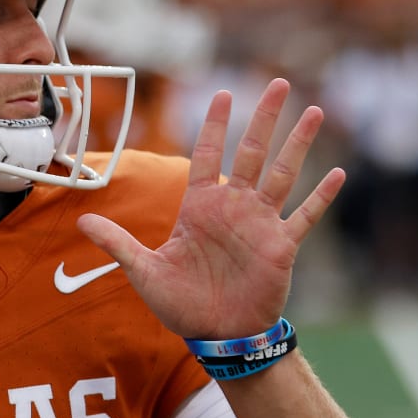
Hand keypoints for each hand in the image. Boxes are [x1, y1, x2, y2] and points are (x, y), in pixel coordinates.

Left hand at [78, 78, 342, 339]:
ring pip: (282, 174)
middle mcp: (233, 208)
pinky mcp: (281, 245)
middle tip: (278, 82)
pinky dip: (321, 196)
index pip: (206, 155)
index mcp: (200, 207)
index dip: (214, 125)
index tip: (222, 92)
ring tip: (314, 111)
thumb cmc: (181, 304)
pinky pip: (304, 215)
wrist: (217, 335)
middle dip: (264, 117)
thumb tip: (80, 221)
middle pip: (250, 152)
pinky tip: (337, 172)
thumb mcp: (144, 271)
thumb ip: (118, 242)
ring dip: (298, 143)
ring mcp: (260, 224)